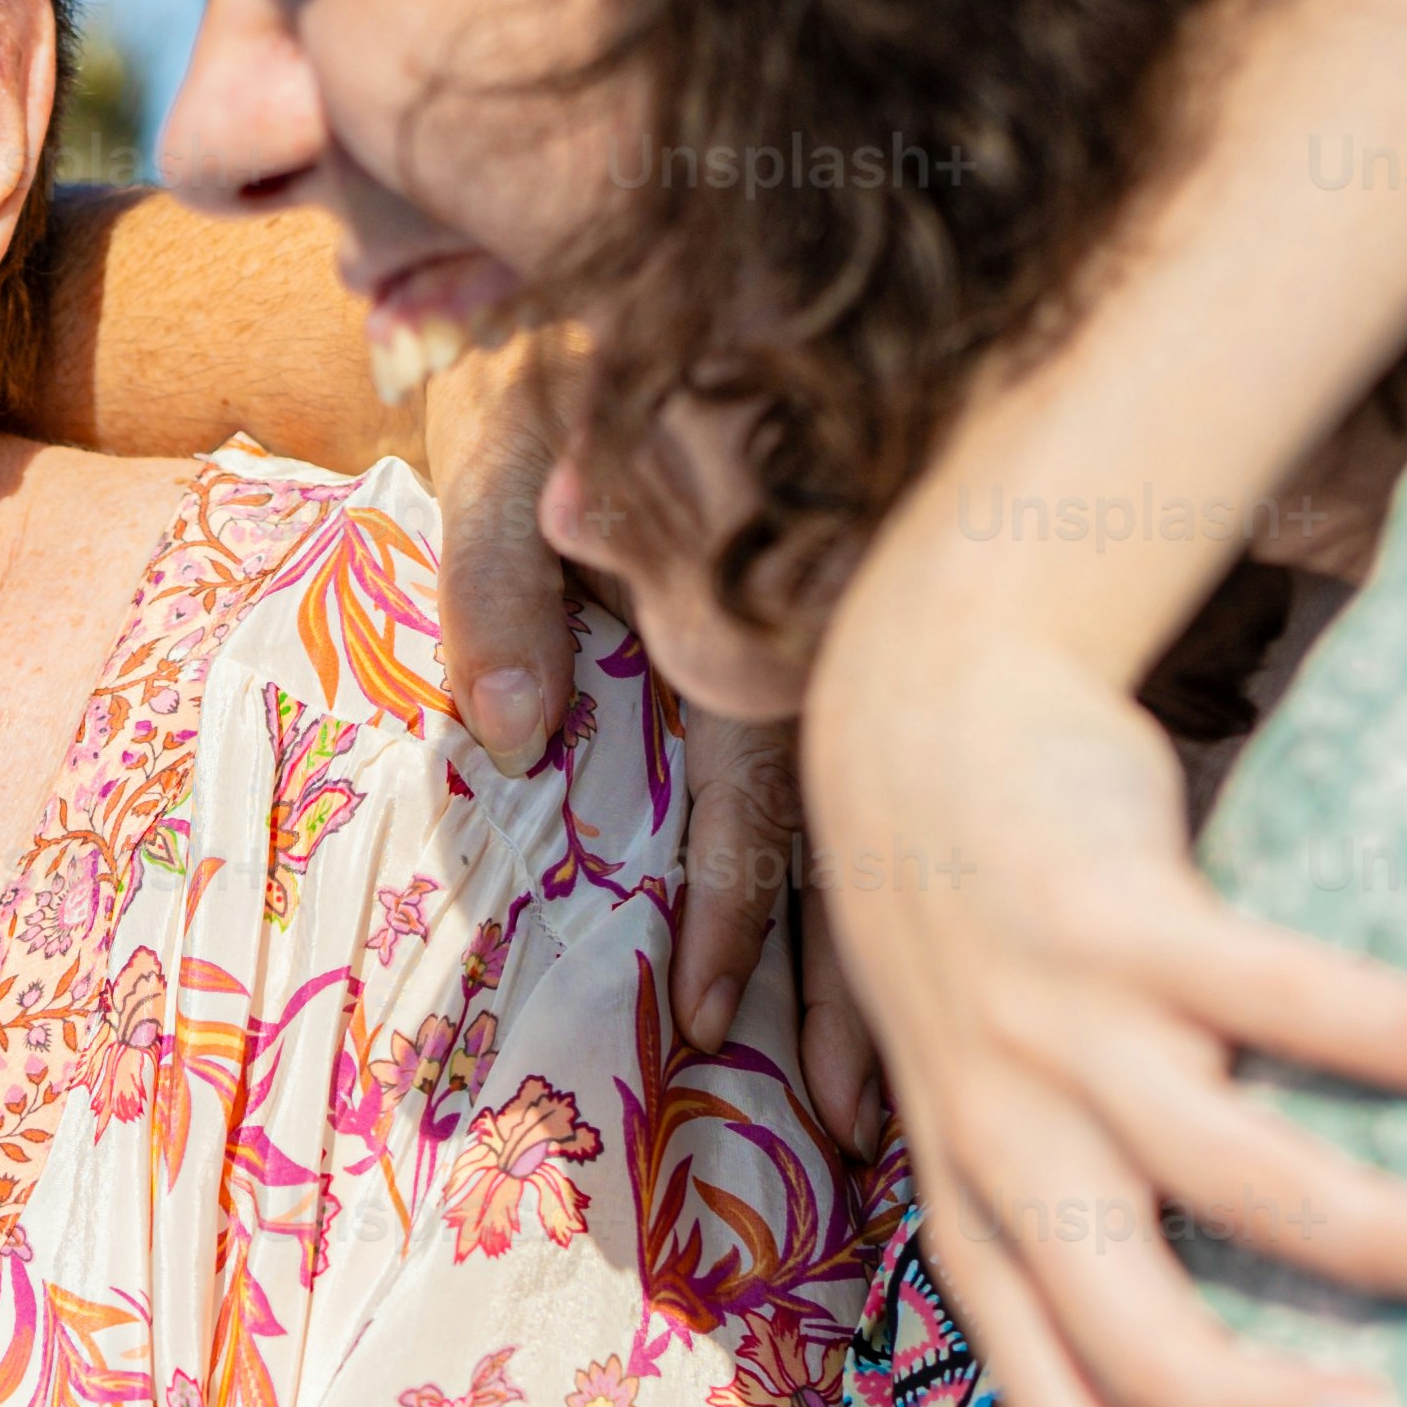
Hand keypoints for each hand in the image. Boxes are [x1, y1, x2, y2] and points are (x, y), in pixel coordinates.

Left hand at [411, 333, 859, 1109]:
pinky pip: (882, 787)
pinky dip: (900, 897)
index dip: (736, 919)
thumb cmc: (538, 371)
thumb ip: (499, 592)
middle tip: (860, 1131)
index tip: (711, 1029)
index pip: (750, 796)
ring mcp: (841, 643)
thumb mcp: (489, 461)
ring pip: (890, 832)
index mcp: (732, 607)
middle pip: (856, 843)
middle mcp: (815, 637)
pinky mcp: (841, 641)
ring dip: (890, 970)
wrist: (606, 275)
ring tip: (881, 1102)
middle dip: (855, 995)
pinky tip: (917, 988)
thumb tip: (511, 741)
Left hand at [799, 568, 1406, 1406]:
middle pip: (1139, 1342)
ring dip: (1393, 1240)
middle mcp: (1008, 1152)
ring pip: (1240, 1183)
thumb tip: (1234, 1387)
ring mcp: (1058, 1038)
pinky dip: (1395, 1039)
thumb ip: (1092, 1230)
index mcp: (984, 1225)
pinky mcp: (1115, 920)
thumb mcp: (998, 1124)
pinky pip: (1280, 996)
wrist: (909, 741)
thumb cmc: (995, 965)